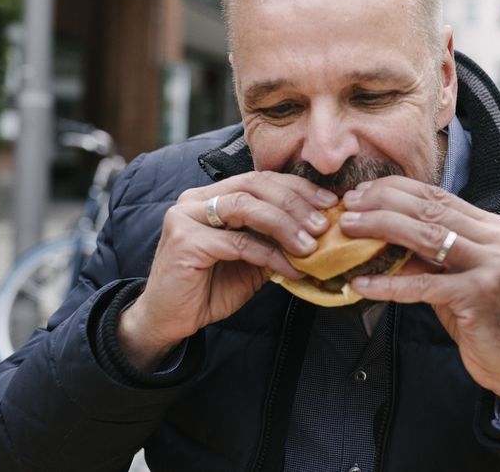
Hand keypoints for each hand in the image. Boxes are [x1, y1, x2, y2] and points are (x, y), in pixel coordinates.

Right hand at [118, 172, 337, 369]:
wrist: (170, 321)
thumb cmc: (209, 288)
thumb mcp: (250, 260)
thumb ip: (273, 240)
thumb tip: (316, 231)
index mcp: (211, 196)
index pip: (260, 179)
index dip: (297, 188)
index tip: (329, 203)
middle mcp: (196, 199)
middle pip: (254, 185)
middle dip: (295, 203)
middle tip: (323, 225)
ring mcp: (186, 217)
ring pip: (246, 207)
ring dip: (284, 225)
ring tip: (310, 245)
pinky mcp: (185, 242)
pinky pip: (237, 242)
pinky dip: (269, 255)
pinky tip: (290, 269)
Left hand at [343, 177, 499, 415]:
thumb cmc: (484, 317)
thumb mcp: (456, 276)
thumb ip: (427, 254)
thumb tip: (378, 235)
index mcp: (490, 227)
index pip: (437, 196)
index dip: (395, 190)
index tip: (361, 191)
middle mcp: (495, 239)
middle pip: (429, 210)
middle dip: (382, 203)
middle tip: (348, 205)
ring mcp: (491, 266)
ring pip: (426, 236)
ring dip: (381, 229)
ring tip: (348, 229)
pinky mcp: (479, 296)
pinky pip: (423, 284)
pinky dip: (389, 283)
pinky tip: (362, 283)